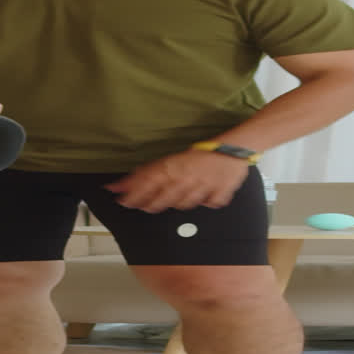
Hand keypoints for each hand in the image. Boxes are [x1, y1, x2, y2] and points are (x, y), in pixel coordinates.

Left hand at [104, 150, 249, 212]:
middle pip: (161, 198)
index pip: (147, 182)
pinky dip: (204, 202)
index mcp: (175, 167)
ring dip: (172, 203)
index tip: (120, 199)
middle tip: (139, 205)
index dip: (132, 193)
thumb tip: (128, 181)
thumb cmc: (203, 152)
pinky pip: (207, 203)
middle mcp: (186, 178)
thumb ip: (152, 171)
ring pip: (181, 204)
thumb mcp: (173, 158)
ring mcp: (203, 186)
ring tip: (165, 201)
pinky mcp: (219, 193)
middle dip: (147, 203)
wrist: (234, 148)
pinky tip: (199, 199)